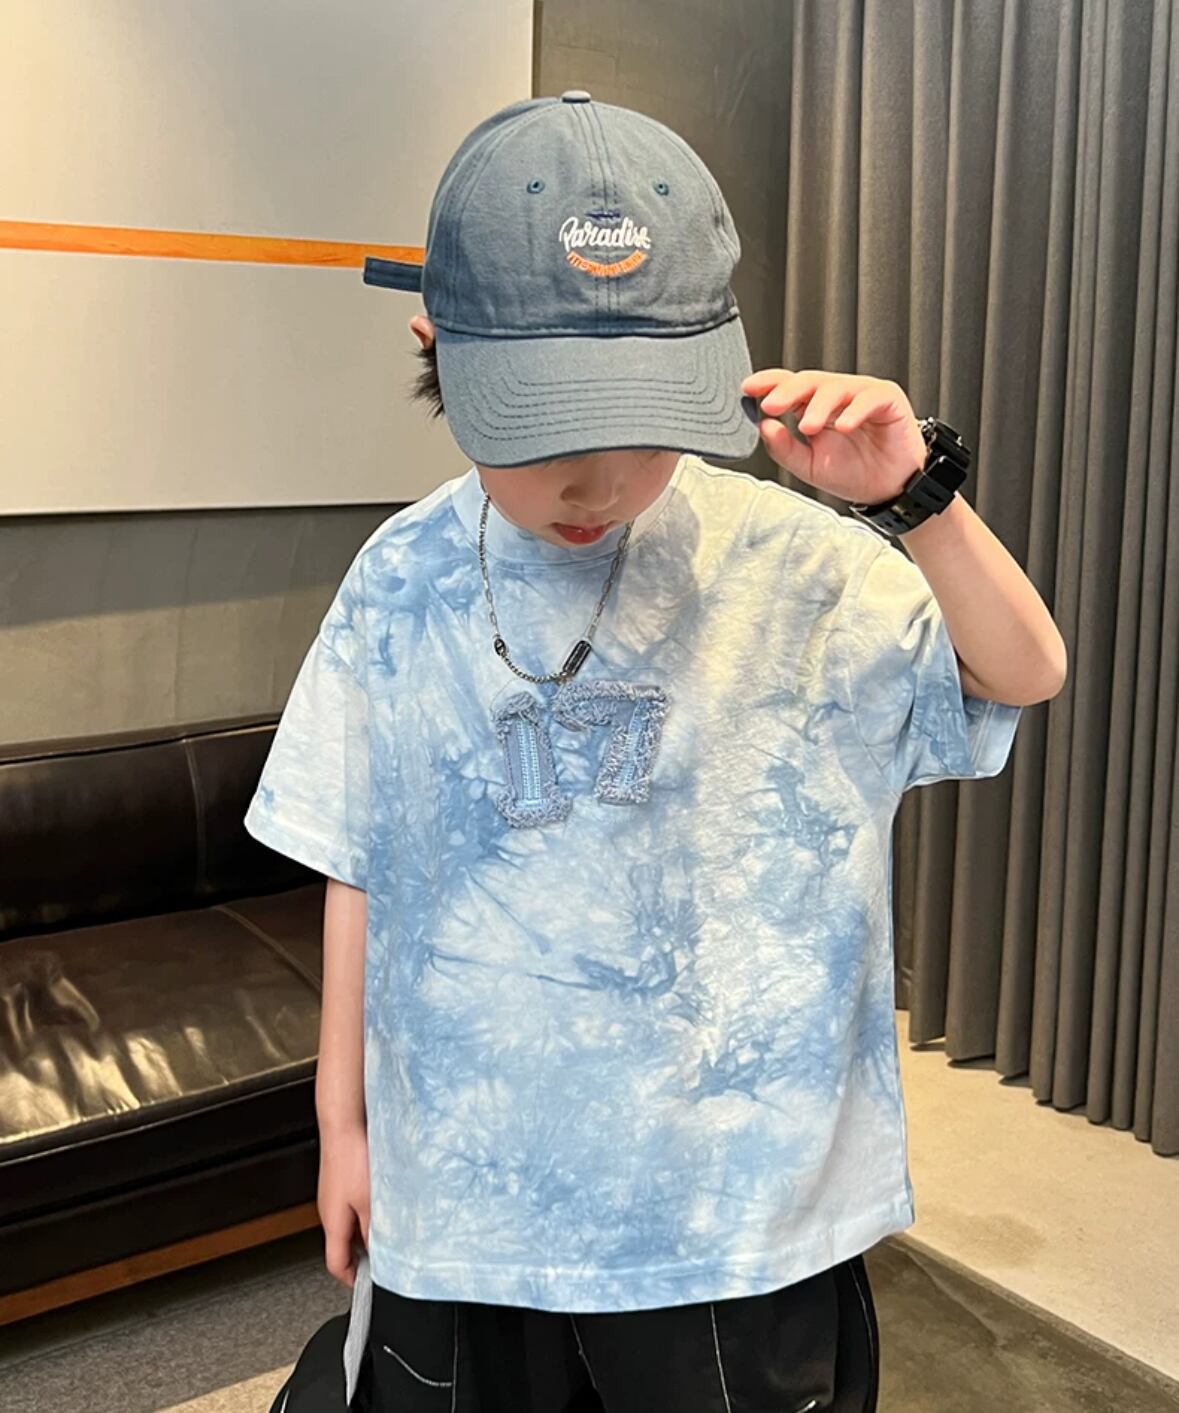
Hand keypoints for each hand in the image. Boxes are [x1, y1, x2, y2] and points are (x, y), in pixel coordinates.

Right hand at [318, 1122, 370, 1287]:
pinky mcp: (337, 1182)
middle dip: (361, 1255)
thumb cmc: (352, 1159)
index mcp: (333, 1224)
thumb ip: (373, 1230)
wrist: (343, 1124)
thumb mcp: (370, 1202)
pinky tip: (378, 1203)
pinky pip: (348, 1207)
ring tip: (385, 1227)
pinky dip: (362, 1213)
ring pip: (346, 1226)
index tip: (366, 1284)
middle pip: (341, 1246)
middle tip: (383, 1255)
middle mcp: (327, 1212)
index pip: (336, 1265)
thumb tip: (379, 1250)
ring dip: (364, 1232)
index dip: (351, 1279)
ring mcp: (330, 1197)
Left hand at [741, 368, 927, 505]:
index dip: (769, 383)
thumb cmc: (853, 473)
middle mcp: (837, 395)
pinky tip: (842, 426)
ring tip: (807, 426)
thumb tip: (764, 427)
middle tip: (771, 405)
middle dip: (787, 392)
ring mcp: (862, 394)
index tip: (748, 389)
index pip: (789, 386)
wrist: (888, 489)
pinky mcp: (888, 398)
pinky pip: (870, 397)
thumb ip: (785, 448)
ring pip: (836, 387)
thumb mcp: (809, 466)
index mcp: (814, 406)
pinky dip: (855, 410)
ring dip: (818, 406)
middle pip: (808, 381)